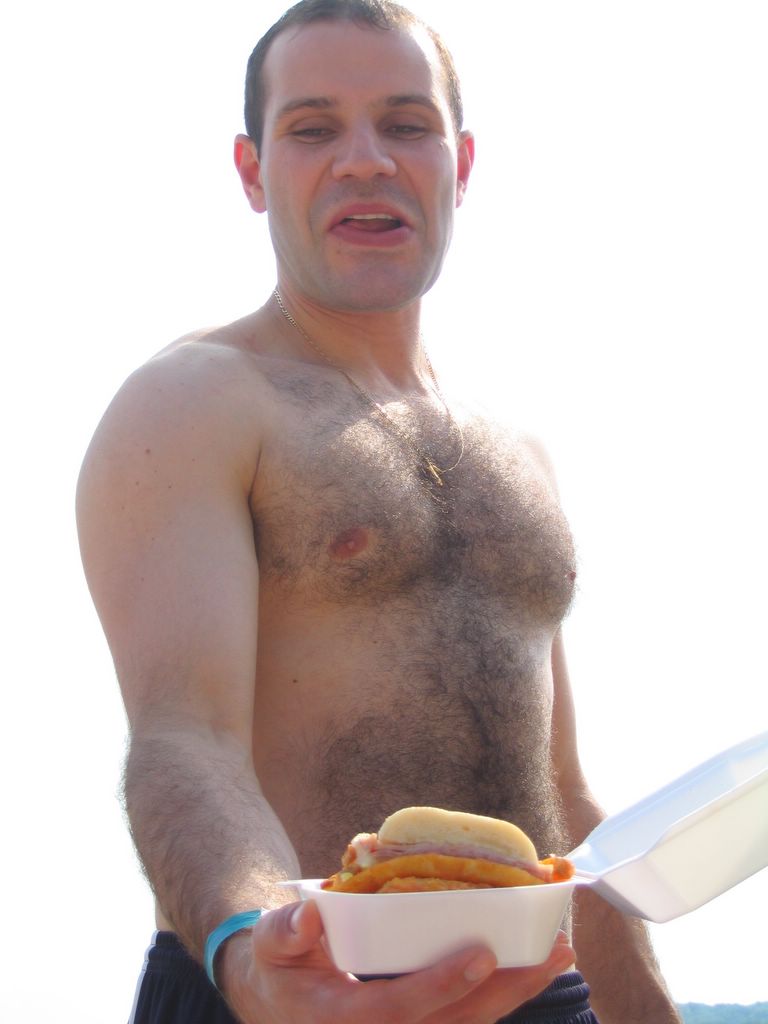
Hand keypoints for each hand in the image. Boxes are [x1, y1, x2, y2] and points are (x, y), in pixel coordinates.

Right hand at [220, 900, 575, 1023]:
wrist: (282, 998)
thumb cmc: (282, 963)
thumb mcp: (273, 944)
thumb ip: (285, 930)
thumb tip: (311, 914)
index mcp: (343, 1020)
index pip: (399, 1008)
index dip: (441, 985)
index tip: (481, 954)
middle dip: (505, 991)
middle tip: (551, 952)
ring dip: (515, 991)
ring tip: (557, 953)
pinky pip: (466, 1016)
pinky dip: (501, 991)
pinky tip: (532, 964)